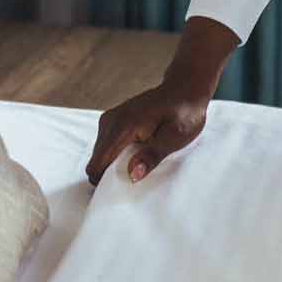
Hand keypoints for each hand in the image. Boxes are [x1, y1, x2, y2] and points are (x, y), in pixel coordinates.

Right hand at [85, 16, 237, 185]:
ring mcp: (110, 118)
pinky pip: (106, 144)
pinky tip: (134, 155)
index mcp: (123, 126)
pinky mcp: (113, 119)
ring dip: (113, 164)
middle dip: (109, 174)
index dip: (104, 181)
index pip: (99, 162)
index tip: (119, 192)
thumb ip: (152, 156)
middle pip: (96, 160)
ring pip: (100, 153)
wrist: (185, 89)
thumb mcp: (175, 138)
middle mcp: (111, 120)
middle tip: (134, 179)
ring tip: (137, 165)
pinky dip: (116, 154)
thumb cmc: (184, 114)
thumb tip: (131, 175)